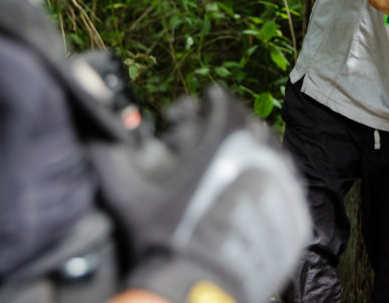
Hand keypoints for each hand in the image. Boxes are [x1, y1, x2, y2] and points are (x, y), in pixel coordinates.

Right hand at [89, 86, 310, 302]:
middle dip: (230, 130)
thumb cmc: (160, 237)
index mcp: (226, 140)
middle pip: (251, 128)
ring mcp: (284, 187)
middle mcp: (263, 156)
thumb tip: (93, 120)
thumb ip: (109, 150)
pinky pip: (288, 187)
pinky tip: (248, 196)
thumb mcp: (127, 191)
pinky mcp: (295, 215)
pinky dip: (270, 185)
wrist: (194, 290)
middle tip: (209, 144)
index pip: (225, 103)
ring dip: (253, 155)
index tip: (194, 114)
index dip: (207, 104)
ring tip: (229, 170)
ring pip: (275, 156)